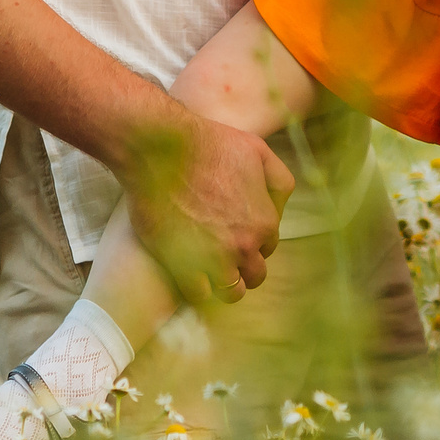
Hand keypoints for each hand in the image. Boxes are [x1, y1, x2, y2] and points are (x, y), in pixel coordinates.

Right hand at [119, 108, 293, 306]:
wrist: (160, 149)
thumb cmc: (208, 144)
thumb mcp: (259, 151)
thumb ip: (279, 182)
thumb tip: (279, 209)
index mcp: (264, 222)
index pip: (268, 248)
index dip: (253, 240)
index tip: (235, 232)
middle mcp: (244, 246)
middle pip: (254, 275)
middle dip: (243, 266)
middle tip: (223, 252)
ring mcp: (214, 259)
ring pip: (231, 292)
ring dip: (224, 282)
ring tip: (209, 268)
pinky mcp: (182, 266)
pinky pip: (199, 295)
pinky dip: (196, 286)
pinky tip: (187, 270)